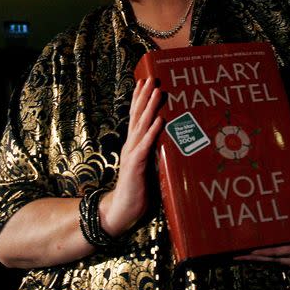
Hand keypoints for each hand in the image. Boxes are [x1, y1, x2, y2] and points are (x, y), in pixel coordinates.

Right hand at [99, 77, 163, 236]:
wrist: (121, 211)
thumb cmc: (137, 191)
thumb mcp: (147, 168)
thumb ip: (153, 155)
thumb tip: (168, 143)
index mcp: (133, 145)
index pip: (136, 117)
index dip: (139, 99)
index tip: (144, 81)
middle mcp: (131, 145)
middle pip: (137, 116)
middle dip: (144, 96)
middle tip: (151, 78)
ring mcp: (132, 154)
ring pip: (142, 126)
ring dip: (150, 108)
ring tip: (156, 91)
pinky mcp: (136, 166)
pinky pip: (145, 146)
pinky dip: (152, 132)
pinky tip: (159, 120)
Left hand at [233, 203, 289, 267]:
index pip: (288, 251)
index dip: (270, 251)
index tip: (252, 250)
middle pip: (279, 258)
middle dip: (257, 257)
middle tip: (237, 253)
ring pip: (277, 260)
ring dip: (258, 258)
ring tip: (238, 254)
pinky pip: (280, 258)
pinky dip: (266, 256)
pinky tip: (252, 253)